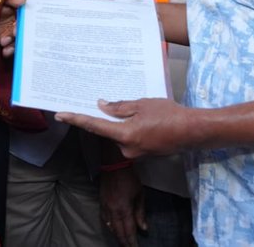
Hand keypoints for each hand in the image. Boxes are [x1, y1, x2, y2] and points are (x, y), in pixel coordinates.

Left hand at [0, 0, 24, 57]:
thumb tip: (22, 0)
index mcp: (17, 10)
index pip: (25, 17)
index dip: (25, 21)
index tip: (19, 24)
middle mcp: (15, 21)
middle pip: (23, 30)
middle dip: (19, 33)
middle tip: (14, 33)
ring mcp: (9, 31)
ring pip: (17, 39)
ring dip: (14, 43)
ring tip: (4, 42)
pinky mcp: (3, 39)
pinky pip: (10, 47)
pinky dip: (9, 50)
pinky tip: (5, 51)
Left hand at [57, 98, 192, 158]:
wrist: (192, 131)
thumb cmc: (170, 115)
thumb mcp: (142, 105)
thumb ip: (120, 107)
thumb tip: (103, 106)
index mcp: (124, 135)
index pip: (95, 126)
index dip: (76, 119)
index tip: (61, 114)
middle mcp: (127, 149)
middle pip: (108, 131)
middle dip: (108, 118)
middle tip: (107, 101)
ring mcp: (135, 153)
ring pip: (120, 134)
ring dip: (122, 123)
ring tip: (137, 108)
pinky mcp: (143, 153)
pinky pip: (129, 139)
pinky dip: (130, 129)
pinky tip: (142, 118)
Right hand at [99, 166, 145, 246]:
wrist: (114, 165)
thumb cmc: (130, 178)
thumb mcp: (139, 194)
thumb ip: (140, 212)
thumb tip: (144, 228)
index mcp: (124, 208)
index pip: (128, 230)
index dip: (132, 241)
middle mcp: (113, 210)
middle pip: (118, 231)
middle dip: (124, 242)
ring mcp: (105, 207)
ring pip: (110, 227)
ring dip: (117, 235)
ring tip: (122, 241)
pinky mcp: (101, 203)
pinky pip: (104, 219)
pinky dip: (109, 227)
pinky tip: (112, 229)